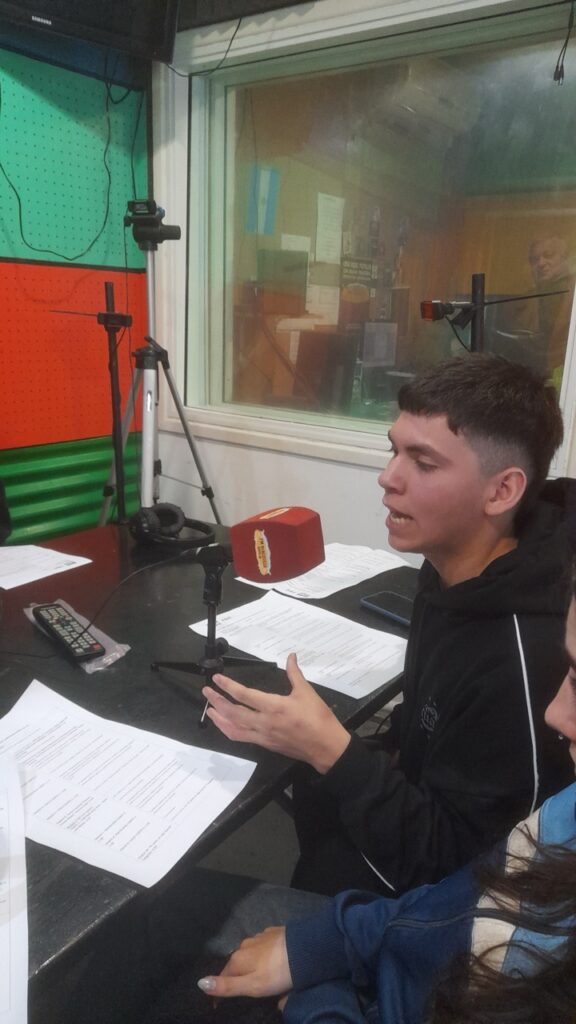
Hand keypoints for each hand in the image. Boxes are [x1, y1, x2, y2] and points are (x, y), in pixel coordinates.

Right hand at [197, 927, 291, 998]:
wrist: (306, 949)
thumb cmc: (278, 972)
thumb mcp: (252, 985)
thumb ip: (227, 986)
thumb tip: (199, 983)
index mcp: (238, 958)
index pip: (223, 975)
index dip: (220, 991)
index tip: (219, 1005)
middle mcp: (245, 945)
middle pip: (236, 964)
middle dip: (236, 976)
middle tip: (242, 990)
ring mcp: (260, 937)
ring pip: (250, 953)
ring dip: (250, 964)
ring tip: (258, 976)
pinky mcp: (274, 933)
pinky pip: (263, 946)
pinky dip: (263, 955)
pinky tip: (271, 960)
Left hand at [202, 653, 350, 772]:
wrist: (326, 747)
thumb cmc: (318, 719)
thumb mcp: (307, 692)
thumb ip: (295, 673)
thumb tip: (291, 656)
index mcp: (275, 707)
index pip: (245, 695)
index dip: (228, 686)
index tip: (217, 679)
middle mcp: (265, 722)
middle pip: (233, 712)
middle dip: (217, 701)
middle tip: (207, 691)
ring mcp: (263, 735)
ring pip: (234, 728)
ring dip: (219, 718)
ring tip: (210, 710)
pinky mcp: (265, 744)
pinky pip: (241, 737)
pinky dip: (229, 730)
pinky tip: (225, 725)